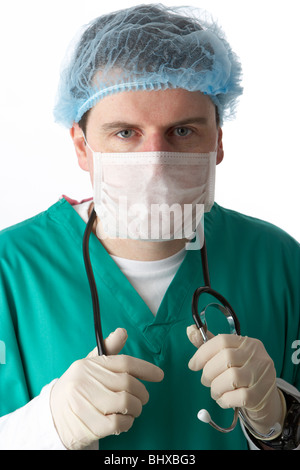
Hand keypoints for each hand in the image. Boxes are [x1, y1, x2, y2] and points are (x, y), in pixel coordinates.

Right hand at [50, 328, 163, 449]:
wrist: (52, 416)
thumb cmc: (78, 388)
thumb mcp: (89, 367)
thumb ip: (108, 351)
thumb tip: (122, 331)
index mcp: (88, 365)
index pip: (123, 362)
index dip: (145, 368)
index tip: (159, 375)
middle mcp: (85, 381)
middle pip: (128, 383)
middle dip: (142, 393)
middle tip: (142, 399)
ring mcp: (85, 403)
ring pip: (126, 403)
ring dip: (135, 409)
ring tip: (131, 410)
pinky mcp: (87, 426)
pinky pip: (118, 423)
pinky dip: (127, 423)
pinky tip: (123, 421)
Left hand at [187, 325, 285, 437]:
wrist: (266, 400)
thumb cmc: (242, 373)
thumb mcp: (229, 356)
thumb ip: (209, 345)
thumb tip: (190, 329)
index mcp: (249, 343)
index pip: (222, 340)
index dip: (202, 353)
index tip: (193, 365)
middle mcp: (258, 356)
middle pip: (225, 358)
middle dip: (209, 372)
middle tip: (205, 381)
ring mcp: (261, 376)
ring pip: (231, 378)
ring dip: (216, 387)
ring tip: (214, 391)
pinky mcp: (260, 396)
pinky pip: (236, 397)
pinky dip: (224, 400)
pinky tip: (223, 399)